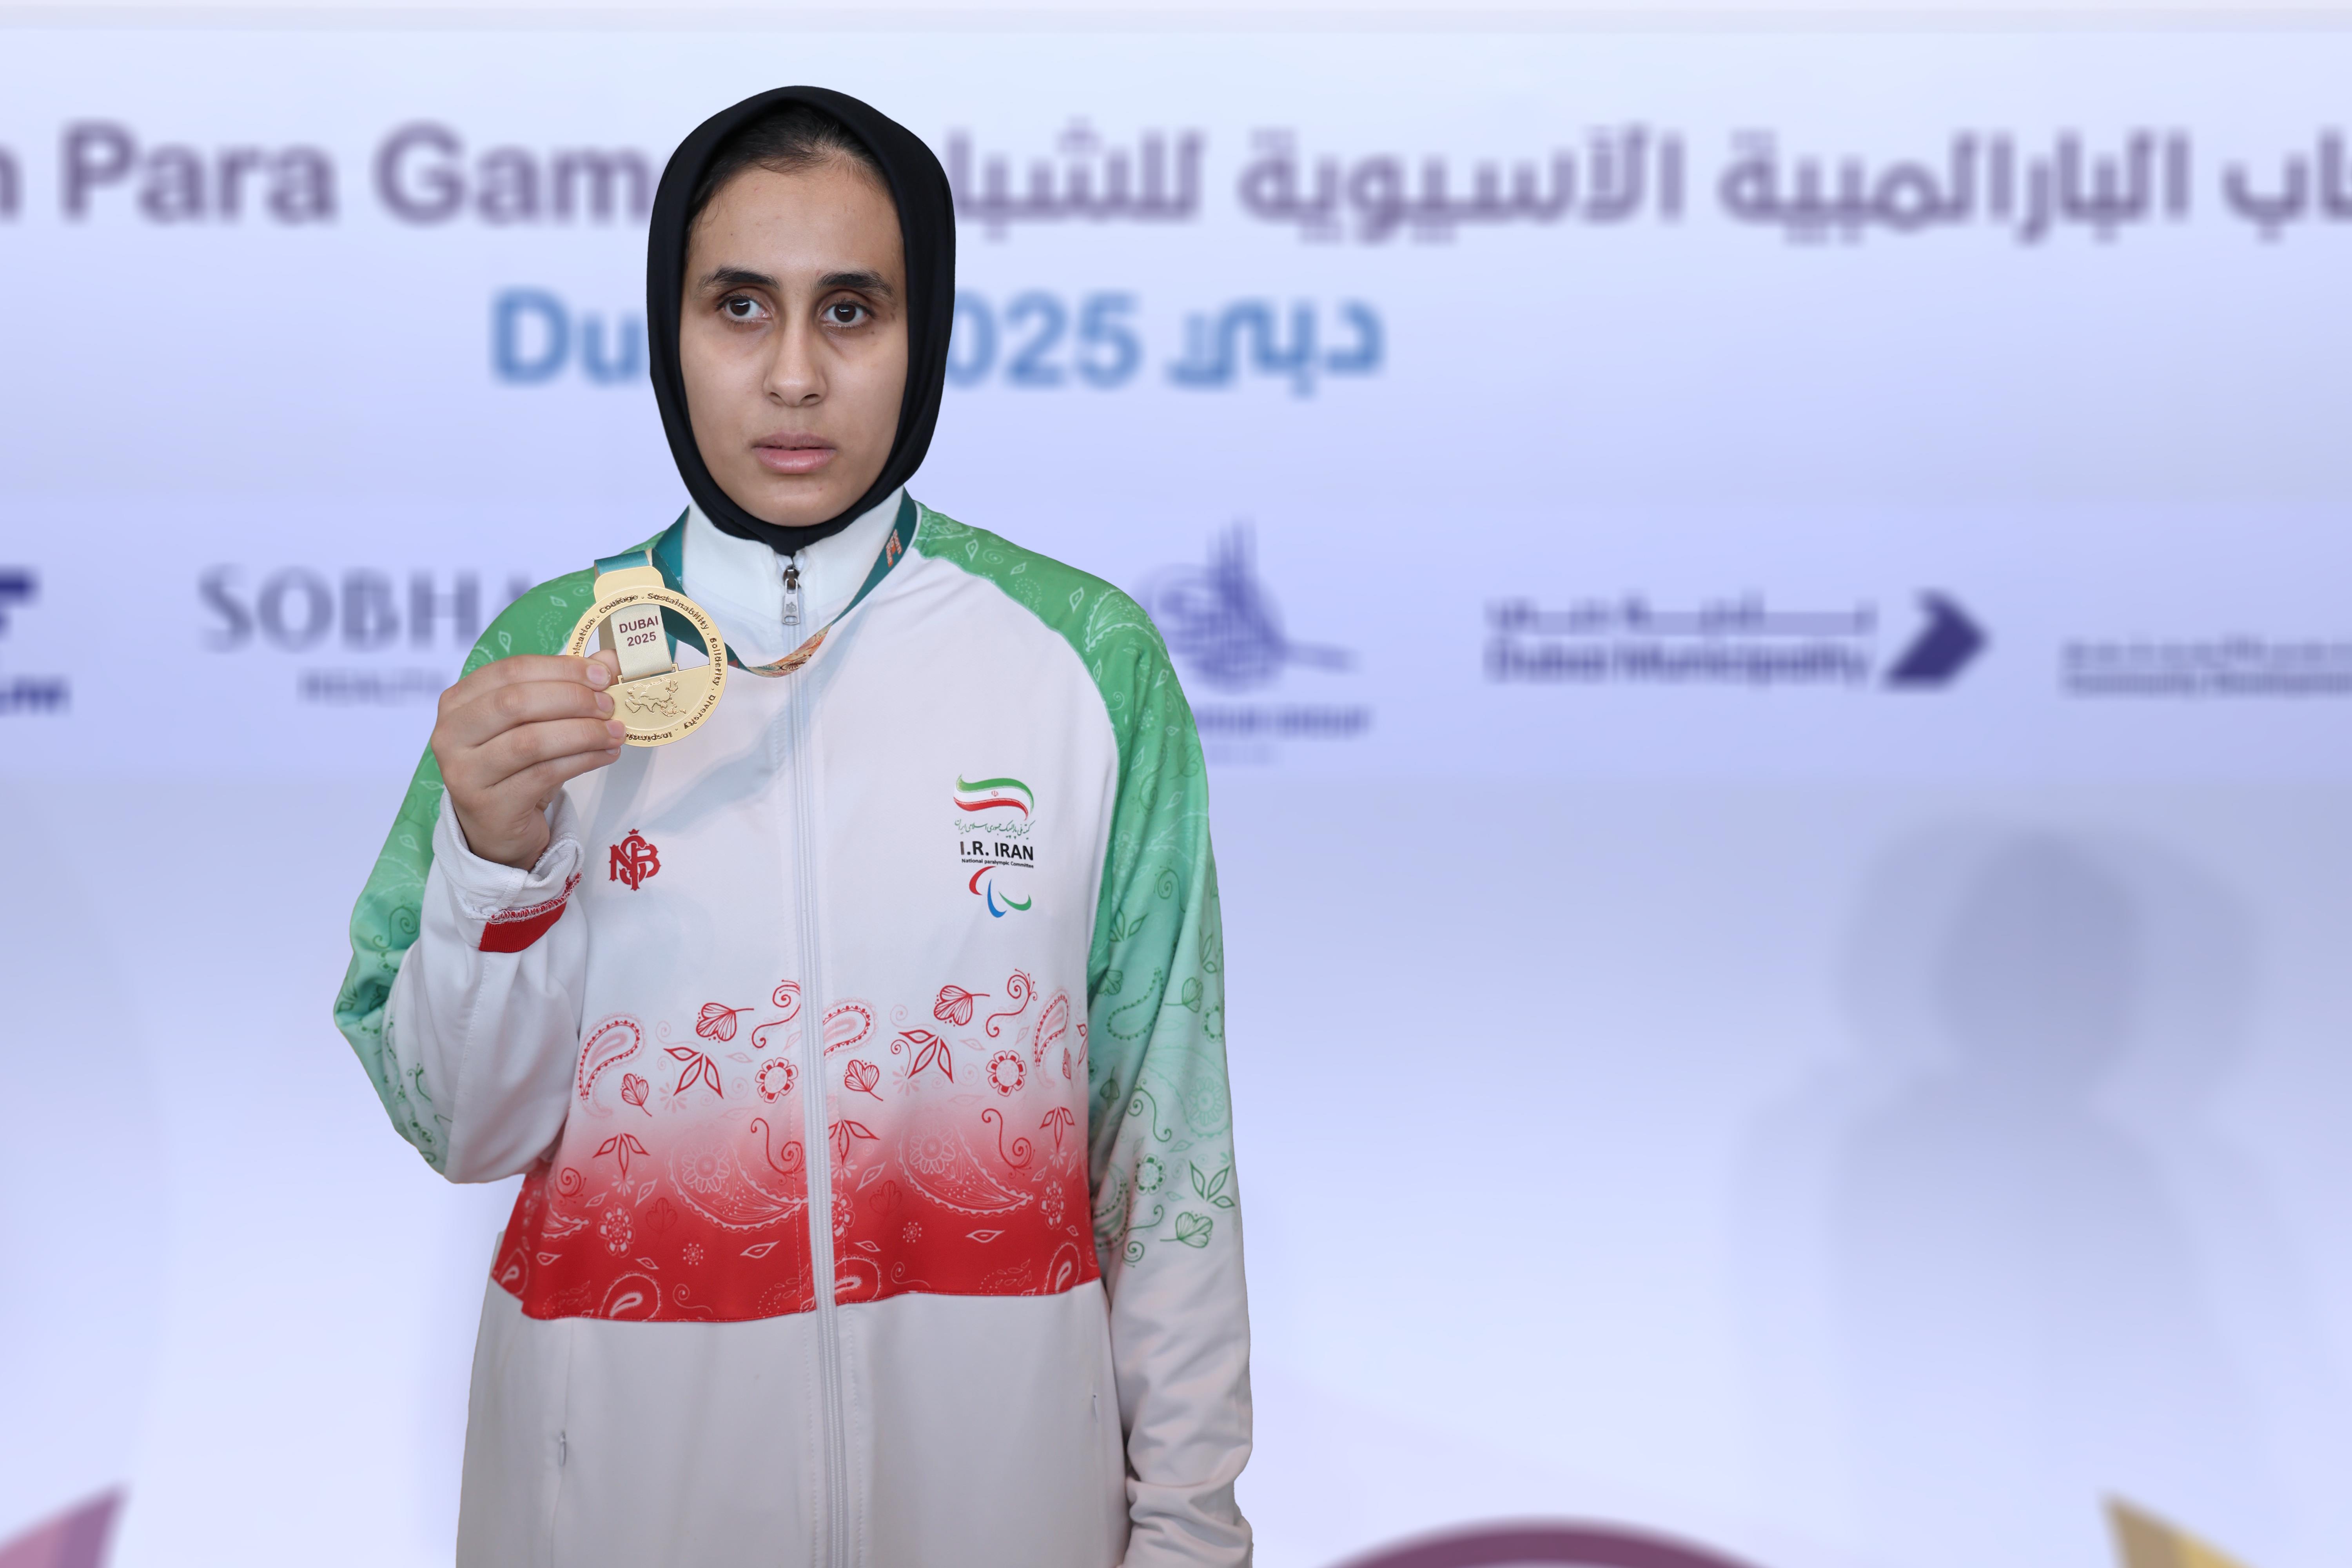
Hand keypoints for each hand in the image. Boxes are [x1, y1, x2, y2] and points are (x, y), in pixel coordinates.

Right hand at [430, 651, 624, 869]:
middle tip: (609, 705)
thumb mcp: (535, 722)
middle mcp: (451, 733)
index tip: (602, 674)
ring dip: (583, 733)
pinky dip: (583, 761)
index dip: (561, 668)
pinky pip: (543, 775)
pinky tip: (606, 755)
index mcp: (458, 701)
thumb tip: (609, 659)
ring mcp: (465, 772)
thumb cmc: (514, 766)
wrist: (497, 827)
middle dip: (572, 699)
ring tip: (615, 732)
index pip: (511, 670)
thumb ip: (565, 686)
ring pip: (531, 741)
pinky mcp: (489, 805)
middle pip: (516, 702)